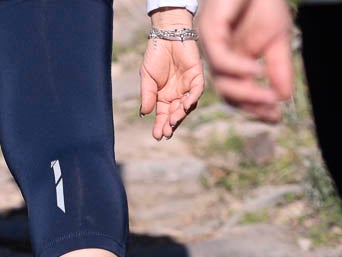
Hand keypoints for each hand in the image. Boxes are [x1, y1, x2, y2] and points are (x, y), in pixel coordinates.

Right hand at [140, 9, 205, 139]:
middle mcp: (177, 95)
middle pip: (175, 114)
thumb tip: (144, 114)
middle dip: (170, 124)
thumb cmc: (155, 56)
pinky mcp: (197, 77)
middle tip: (166, 132)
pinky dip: (192, 99)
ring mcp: (187, 87)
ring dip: (180, 115)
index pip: (163, 115)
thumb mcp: (147, 78)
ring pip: (186, 106)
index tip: (156, 135)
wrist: (166, 36)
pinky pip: (196, 91)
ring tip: (172, 122)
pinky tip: (185, 107)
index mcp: (164, 97)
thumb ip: (147, 95)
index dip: (160, 125)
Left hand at [199, 0, 293, 122]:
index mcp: (235, 62)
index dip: (256, 108)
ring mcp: (213, 46)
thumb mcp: (277, 40)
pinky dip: (239, 68)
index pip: (240, 93)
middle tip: (272, 113)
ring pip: (223, 81)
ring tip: (269, 97)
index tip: (275, 118)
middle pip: (229, 93)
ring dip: (247, 92)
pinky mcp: (210, 31)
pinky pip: (221, 59)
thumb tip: (283, 98)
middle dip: (251, 106)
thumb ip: (278, 69)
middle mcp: (222, 58)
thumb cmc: (263, 4)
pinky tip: (258, 71)